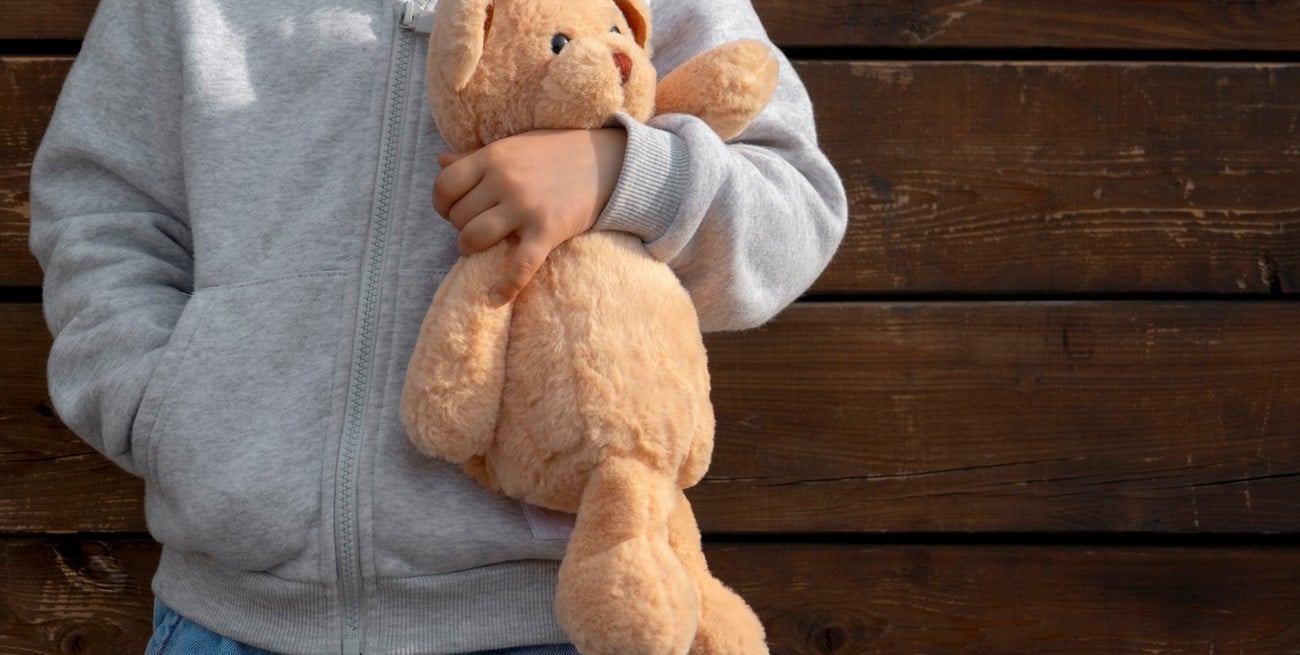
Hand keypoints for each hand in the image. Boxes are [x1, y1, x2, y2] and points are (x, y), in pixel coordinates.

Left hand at [434, 128, 627, 304]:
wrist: (607, 162)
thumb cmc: (555, 152)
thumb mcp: (513, 146)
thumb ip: (475, 155)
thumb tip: (439, 159)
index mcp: (493, 156)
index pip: (444, 186)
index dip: (442, 204)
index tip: (452, 210)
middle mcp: (504, 180)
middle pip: (458, 216)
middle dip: (462, 226)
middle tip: (478, 226)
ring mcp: (525, 207)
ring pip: (474, 239)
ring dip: (471, 249)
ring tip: (480, 248)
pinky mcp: (547, 230)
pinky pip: (518, 266)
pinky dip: (505, 286)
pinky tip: (495, 299)